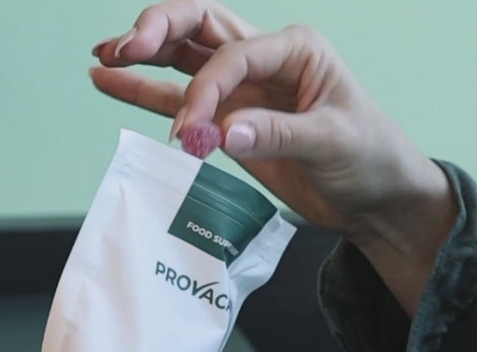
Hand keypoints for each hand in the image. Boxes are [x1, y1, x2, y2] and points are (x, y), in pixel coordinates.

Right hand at [90, 0, 456, 314]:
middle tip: (124, 49)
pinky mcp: (231, 124)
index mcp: (295, 49)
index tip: (192, 133)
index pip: (231, 54)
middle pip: (200, 28)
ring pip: (184, 62)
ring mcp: (244, 92)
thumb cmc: (368, 158)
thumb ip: (278, 134)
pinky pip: (184, 103)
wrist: (373, 197)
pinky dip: (149, 94)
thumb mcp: (332, 142)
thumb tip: (224, 135)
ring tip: (103, 58)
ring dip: (144, 58)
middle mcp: (265, 61)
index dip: (204, 90)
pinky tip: (113, 82)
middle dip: (158, 33)